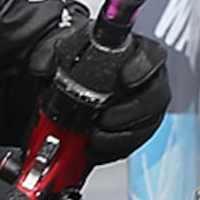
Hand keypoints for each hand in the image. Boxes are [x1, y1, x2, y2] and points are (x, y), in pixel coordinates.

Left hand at [42, 30, 169, 161]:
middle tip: (105, 119)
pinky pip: (135, 143)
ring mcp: (144, 105)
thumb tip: (42, 67)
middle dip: (131, 112)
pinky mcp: (137, 129)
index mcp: (134, 51)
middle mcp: (146, 79)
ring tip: (96, 138)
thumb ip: (48, 54)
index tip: (125, 78)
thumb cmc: (76, 60)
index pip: (152, 55)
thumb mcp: (59, 50)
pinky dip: (114, 149)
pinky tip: (95, 148)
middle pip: (156, 96)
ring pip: (148, 124)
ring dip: (122, 136)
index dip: (143, 67)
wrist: (71, 83)